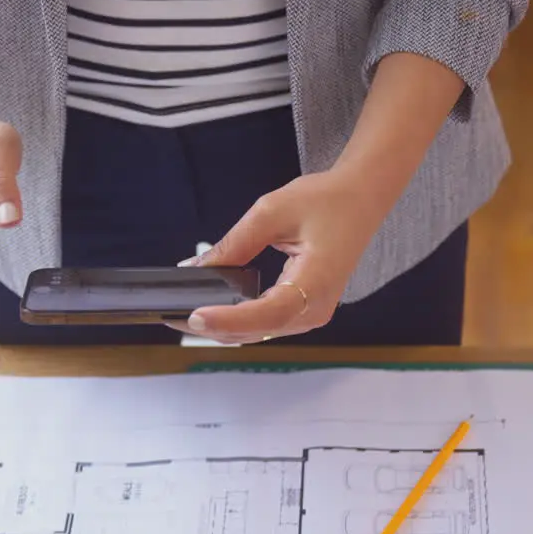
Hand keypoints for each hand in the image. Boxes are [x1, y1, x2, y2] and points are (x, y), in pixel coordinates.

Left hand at [168, 170, 377, 343]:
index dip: (229, 319)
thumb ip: (233, 245)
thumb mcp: (271, 212)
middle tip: (172, 316)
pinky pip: (266, 323)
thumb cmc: (325, 201)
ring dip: (223, 327)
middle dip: (214, 326)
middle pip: (258, 330)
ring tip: (185, 315)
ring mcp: (312, 314)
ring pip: (259, 332)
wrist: (360, 201)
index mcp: (317, 281)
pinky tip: (213, 311)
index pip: (268, 313)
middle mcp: (317, 308)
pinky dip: (238, 320)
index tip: (195, 316)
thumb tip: (196, 269)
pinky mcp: (305, 311)